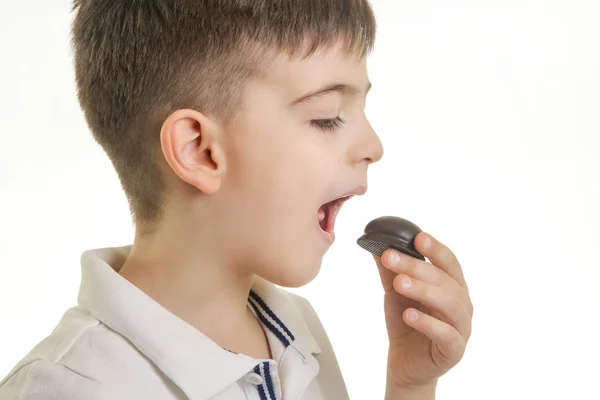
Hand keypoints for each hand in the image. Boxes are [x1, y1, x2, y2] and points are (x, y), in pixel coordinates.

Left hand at [374, 232, 472, 390]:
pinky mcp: (454, 350)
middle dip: (417, 266)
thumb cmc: (407, 322)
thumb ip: (390, 270)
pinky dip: (428, 323)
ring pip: (449, 304)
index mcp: (452, 285)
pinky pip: (446, 335)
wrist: (406, 363)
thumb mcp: (395, 292)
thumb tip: (375, 243)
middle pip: (445, 280)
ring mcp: (461, 327)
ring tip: (399, 283)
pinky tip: (408, 314)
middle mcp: (461, 303)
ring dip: (423, 290)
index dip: (435, 248)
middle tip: (391, 257)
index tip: (417, 237)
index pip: (448, 262)